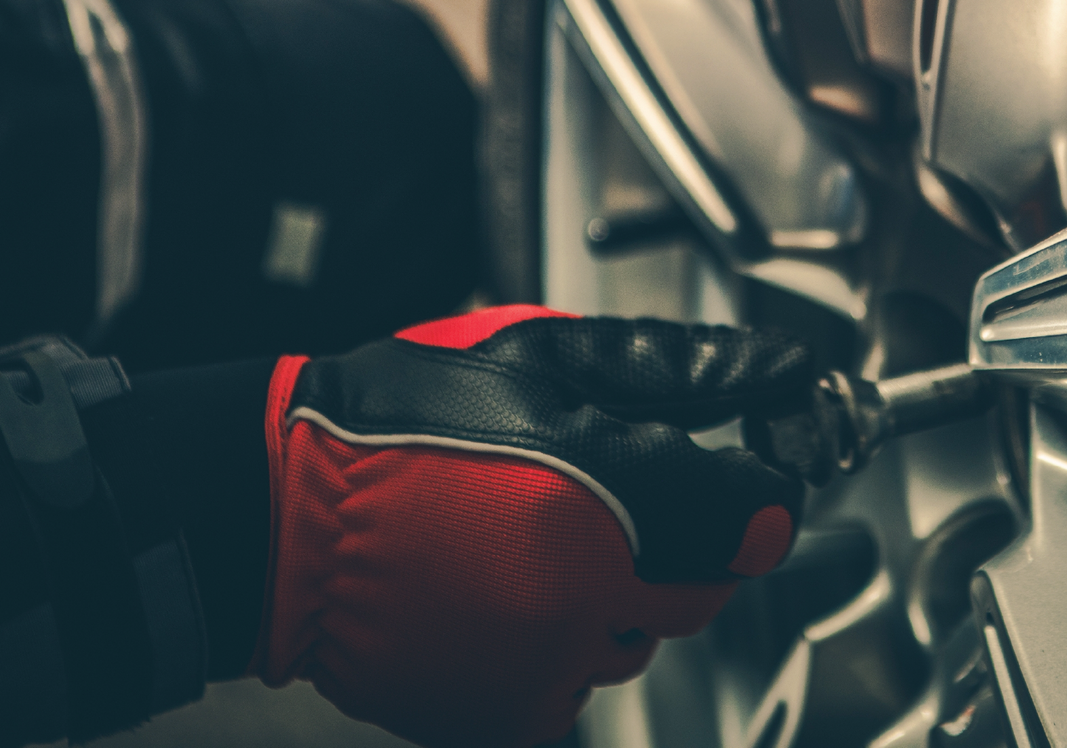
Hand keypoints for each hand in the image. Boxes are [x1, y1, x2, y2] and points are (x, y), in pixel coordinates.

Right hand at [254, 305, 812, 747]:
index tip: (744, 478)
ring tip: (533, 539)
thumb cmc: (406, 416)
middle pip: (705, 589)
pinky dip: (558, 649)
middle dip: (683, 543)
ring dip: (615, 597)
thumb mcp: (544, 354)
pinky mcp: (504, 716)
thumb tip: (777, 370)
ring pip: (638, 641)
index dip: (758, 492)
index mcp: (608, 490)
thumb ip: (673, 370)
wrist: (289, 509)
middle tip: (614, 498)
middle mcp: (590, 592)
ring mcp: (547, 666)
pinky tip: (500, 593)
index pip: (757, 519)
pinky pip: (574, 692)